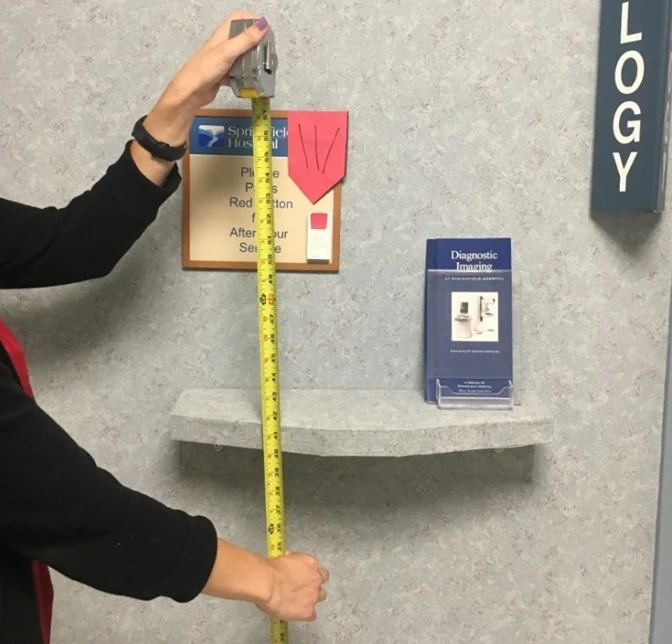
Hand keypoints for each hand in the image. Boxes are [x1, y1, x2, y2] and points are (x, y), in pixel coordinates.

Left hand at [130, 11, 268, 182]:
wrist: (188, 96)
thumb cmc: (203, 71)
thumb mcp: (226, 53)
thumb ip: (245, 40)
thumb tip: (264, 25)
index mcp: (222, 36)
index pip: (238, 19)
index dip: (252, 21)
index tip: (267, 31)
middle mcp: (223, 46)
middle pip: (244, 38)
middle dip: (258, 44)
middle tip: (269, 54)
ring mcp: (223, 62)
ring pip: (243, 56)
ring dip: (254, 61)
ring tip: (265, 69)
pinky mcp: (223, 76)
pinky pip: (239, 72)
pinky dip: (247, 76)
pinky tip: (253, 82)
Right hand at [200, 540, 327, 622]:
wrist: (267, 582)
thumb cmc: (270, 568)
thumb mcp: (284, 559)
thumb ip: (291, 563)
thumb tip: (288, 562)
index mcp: (310, 563)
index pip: (316, 567)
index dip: (309, 572)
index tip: (301, 575)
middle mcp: (316, 578)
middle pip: (322, 580)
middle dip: (314, 583)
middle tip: (302, 587)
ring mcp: (314, 595)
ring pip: (320, 596)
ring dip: (312, 597)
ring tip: (299, 600)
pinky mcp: (308, 611)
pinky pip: (312, 614)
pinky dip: (305, 613)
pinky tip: (296, 612)